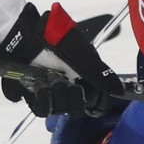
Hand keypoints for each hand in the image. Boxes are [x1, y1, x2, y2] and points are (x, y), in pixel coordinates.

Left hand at [0, 3, 124, 116]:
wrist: (24, 33)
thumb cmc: (54, 37)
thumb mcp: (82, 53)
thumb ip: (100, 73)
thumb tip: (119, 91)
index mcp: (83, 76)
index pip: (97, 101)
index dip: (96, 104)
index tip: (91, 98)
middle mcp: (68, 86)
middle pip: (78, 109)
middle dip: (74, 96)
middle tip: (67, 81)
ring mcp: (50, 92)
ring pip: (61, 110)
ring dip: (57, 93)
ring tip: (50, 77)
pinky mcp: (32, 95)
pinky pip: (42, 109)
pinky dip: (43, 98)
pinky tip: (41, 85)